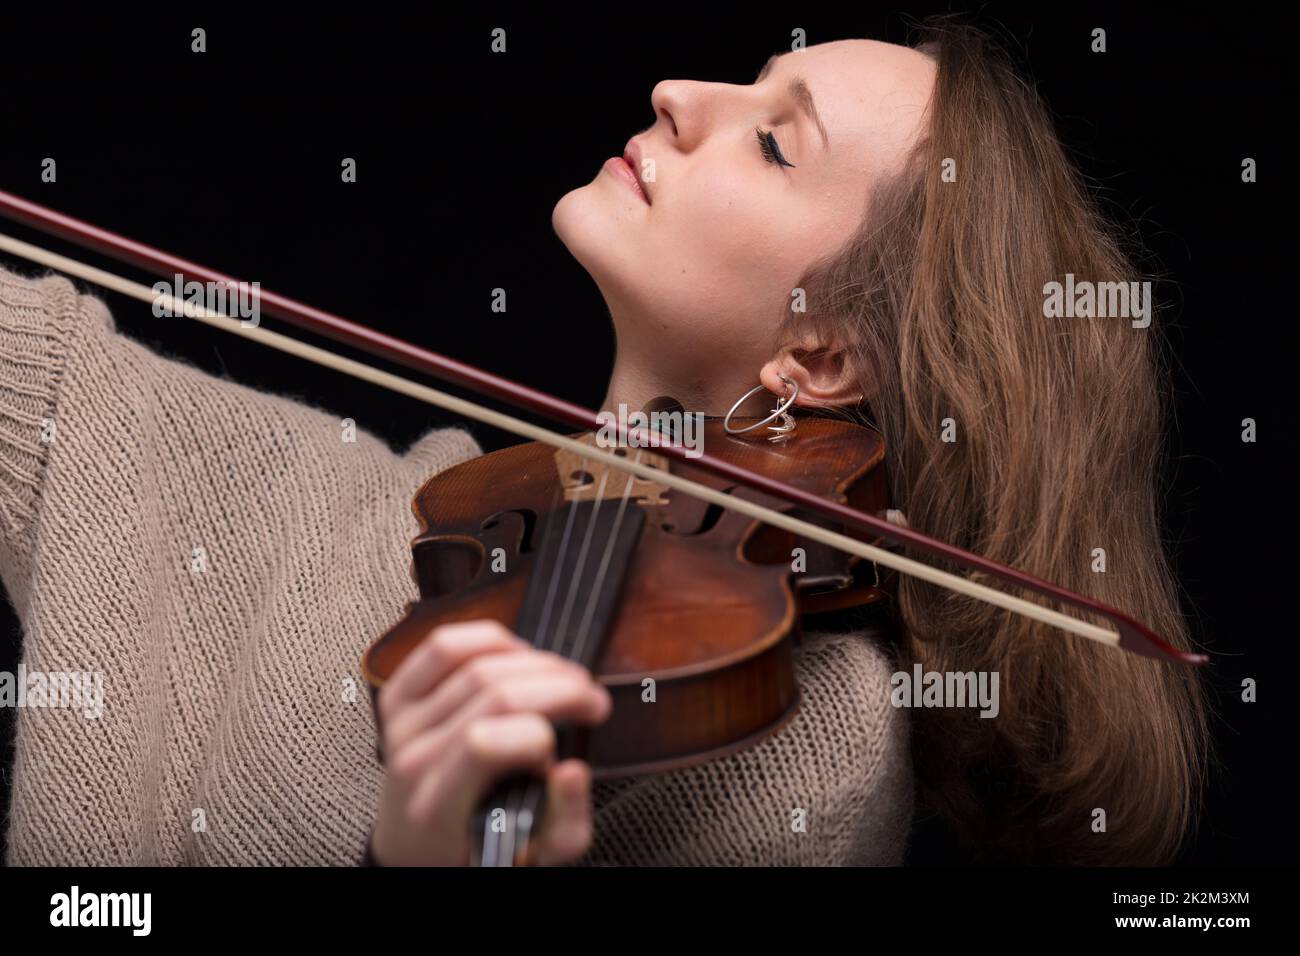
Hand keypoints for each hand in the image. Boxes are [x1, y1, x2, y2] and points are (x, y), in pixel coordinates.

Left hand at [369, 619, 611, 865]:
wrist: (416, 849)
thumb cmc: (475, 850)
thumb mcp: (530, 857)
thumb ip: (564, 824)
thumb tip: (572, 770)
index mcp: (438, 806)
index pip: (483, 743)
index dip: (540, 735)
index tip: (571, 751)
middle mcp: (412, 759)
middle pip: (492, 693)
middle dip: (560, 687)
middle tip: (592, 700)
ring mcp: (400, 724)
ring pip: (477, 663)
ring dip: (538, 662)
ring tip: (565, 680)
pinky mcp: (397, 697)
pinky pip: (445, 644)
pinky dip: (492, 639)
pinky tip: (520, 656)